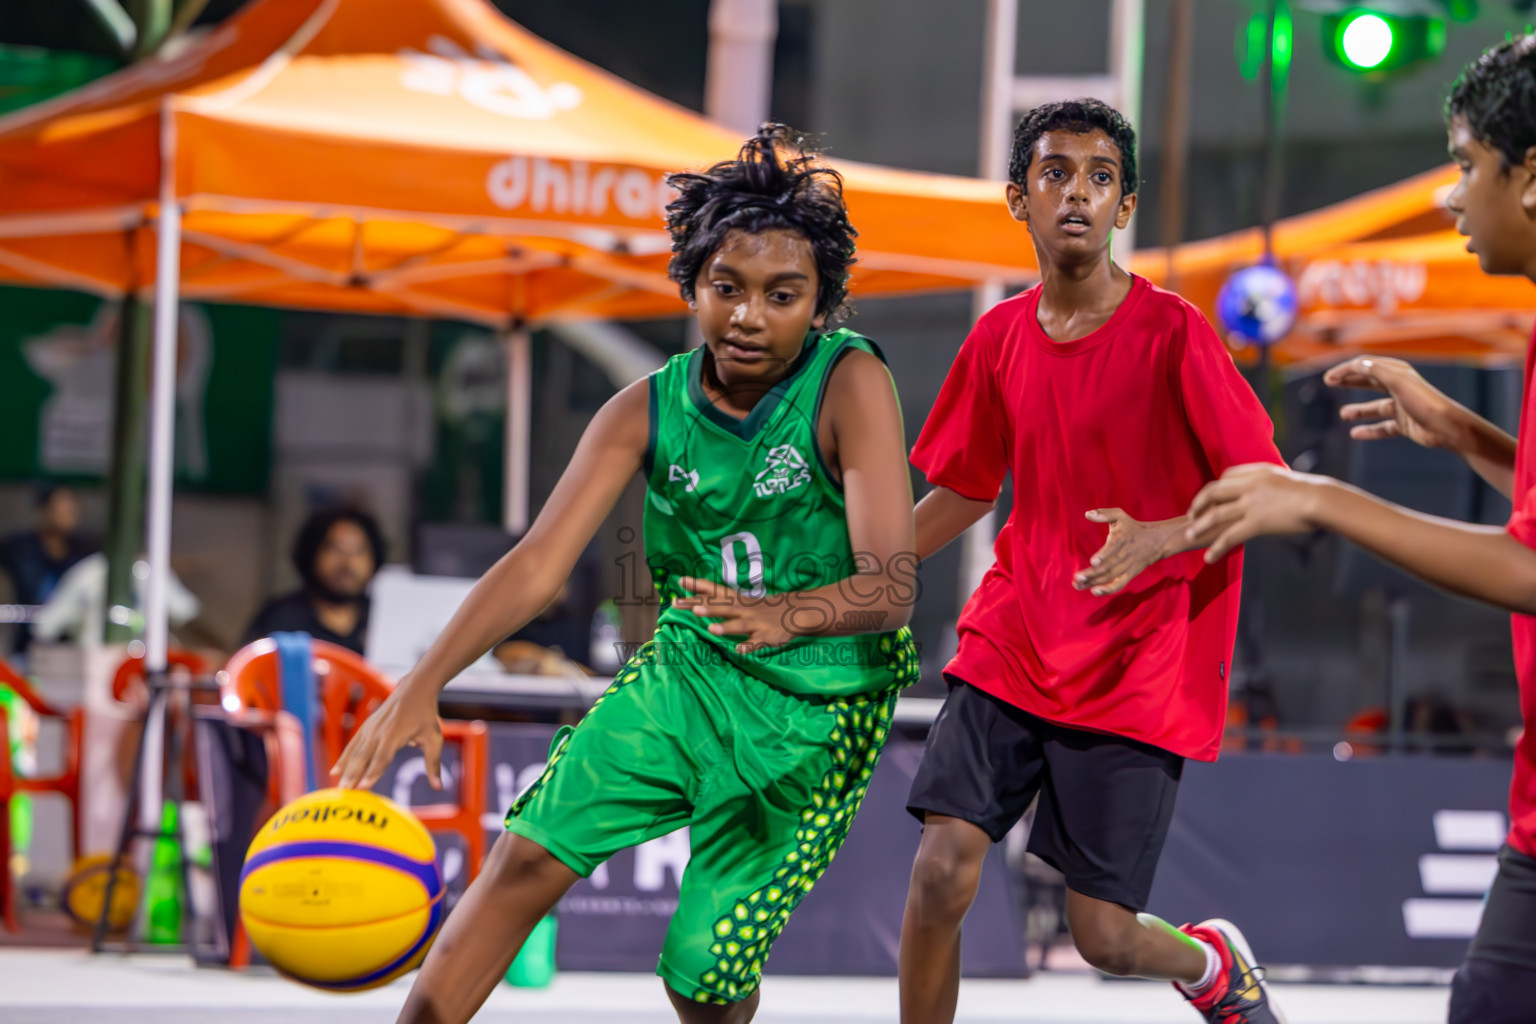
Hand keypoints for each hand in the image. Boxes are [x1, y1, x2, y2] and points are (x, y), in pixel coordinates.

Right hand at [331, 678, 443, 790]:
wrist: (415, 690)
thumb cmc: (426, 716)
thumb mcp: (434, 739)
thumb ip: (433, 765)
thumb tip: (439, 787)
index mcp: (395, 735)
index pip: (382, 758)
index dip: (372, 774)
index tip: (363, 788)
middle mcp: (379, 732)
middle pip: (364, 757)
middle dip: (353, 775)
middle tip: (345, 793)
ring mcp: (370, 728)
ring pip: (355, 752)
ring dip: (345, 770)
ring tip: (337, 787)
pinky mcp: (366, 727)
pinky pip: (352, 745)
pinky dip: (343, 758)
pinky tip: (334, 771)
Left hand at [675, 577, 794, 652]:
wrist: (794, 611)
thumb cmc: (759, 607)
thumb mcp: (739, 600)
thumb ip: (718, 598)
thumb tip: (692, 597)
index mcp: (736, 600)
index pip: (715, 591)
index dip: (698, 585)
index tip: (679, 581)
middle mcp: (744, 609)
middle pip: (722, 607)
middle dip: (703, 607)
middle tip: (682, 604)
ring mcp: (755, 623)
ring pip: (739, 625)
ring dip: (726, 627)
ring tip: (711, 629)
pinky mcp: (766, 637)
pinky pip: (756, 643)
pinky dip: (748, 647)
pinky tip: (739, 650)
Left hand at [1073, 509, 1179, 596]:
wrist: (1156, 541)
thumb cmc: (1132, 527)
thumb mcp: (1120, 516)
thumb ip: (1104, 514)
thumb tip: (1087, 514)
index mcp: (1122, 538)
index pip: (1114, 547)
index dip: (1104, 554)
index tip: (1093, 561)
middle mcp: (1125, 554)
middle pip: (1109, 566)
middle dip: (1092, 573)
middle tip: (1077, 577)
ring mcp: (1127, 566)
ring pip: (1110, 576)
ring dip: (1094, 582)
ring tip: (1078, 585)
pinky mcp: (1130, 574)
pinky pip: (1119, 584)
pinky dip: (1108, 589)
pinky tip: (1094, 591)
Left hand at [1185, 464, 1324, 562]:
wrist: (1322, 500)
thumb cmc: (1313, 493)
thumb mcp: (1288, 480)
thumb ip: (1273, 483)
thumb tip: (1272, 490)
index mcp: (1258, 472)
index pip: (1227, 475)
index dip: (1214, 487)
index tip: (1209, 497)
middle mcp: (1250, 485)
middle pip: (1213, 491)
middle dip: (1198, 503)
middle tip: (1190, 515)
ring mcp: (1251, 503)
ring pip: (1215, 514)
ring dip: (1199, 526)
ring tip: (1189, 536)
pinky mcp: (1256, 522)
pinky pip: (1229, 536)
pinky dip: (1216, 548)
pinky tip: (1209, 558)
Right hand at [1324, 356, 1464, 450]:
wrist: (1448, 428)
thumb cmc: (1425, 402)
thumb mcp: (1398, 381)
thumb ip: (1376, 370)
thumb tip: (1356, 364)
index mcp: (1398, 372)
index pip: (1367, 366)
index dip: (1347, 369)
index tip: (1329, 377)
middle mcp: (1399, 387)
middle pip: (1369, 381)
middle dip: (1349, 381)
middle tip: (1329, 383)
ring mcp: (1401, 407)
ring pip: (1374, 407)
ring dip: (1358, 410)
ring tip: (1343, 415)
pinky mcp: (1404, 424)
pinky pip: (1382, 427)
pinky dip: (1369, 430)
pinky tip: (1355, 434)